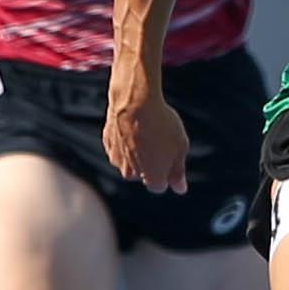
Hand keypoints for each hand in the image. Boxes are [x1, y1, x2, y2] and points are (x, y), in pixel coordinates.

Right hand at [103, 76, 189, 194]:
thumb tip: (180, 189)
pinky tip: (134, 125)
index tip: (171, 154)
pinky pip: (119, 148)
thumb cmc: (162, 124)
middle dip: (151, 163)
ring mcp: (117, 159)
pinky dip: (126, 141)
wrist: (135, 100)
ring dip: (137, 152)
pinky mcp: (108, 144)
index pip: (159, 186)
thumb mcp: (179, 146)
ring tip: (147, 130)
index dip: (166, 172)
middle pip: (143, 174)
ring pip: (129, 162)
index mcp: (152, 178)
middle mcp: (131, 174)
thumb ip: (178, 171)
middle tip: (160, 139)